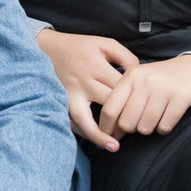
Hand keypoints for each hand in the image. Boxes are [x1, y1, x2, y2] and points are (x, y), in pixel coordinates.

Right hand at [36, 30, 137, 150]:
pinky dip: (83, 133)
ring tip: (113, 147)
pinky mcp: (60, 103)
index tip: (144, 108)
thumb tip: (140, 73)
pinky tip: (96, 142)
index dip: (133, 100)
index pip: (119, 89)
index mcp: (95, 67)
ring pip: (84, 119)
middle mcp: (82, 83)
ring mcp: (69, 95)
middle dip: (121, 120)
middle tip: (136, 131)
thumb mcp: (104, 43)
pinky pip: (71, 122)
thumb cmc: (79, 46)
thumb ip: (124, 57)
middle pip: (105, 106)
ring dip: (99, 135)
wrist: (46, 48)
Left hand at [96, 54, 190, 141]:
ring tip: (156, 117)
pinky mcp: (181, 97)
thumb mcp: (138, 84)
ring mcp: (163, 88)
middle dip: (132, 129)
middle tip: (141, 121)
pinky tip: (168, 117)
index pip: (109, 109)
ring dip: (150, 128)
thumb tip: (110, 135)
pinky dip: (164, 128)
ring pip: (145, 127)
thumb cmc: (160, 81)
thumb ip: (122, 105)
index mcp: (130, 76)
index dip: (106, 128)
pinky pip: (164, 127)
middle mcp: (145, 81)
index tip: (109, 138)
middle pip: (126, 123)